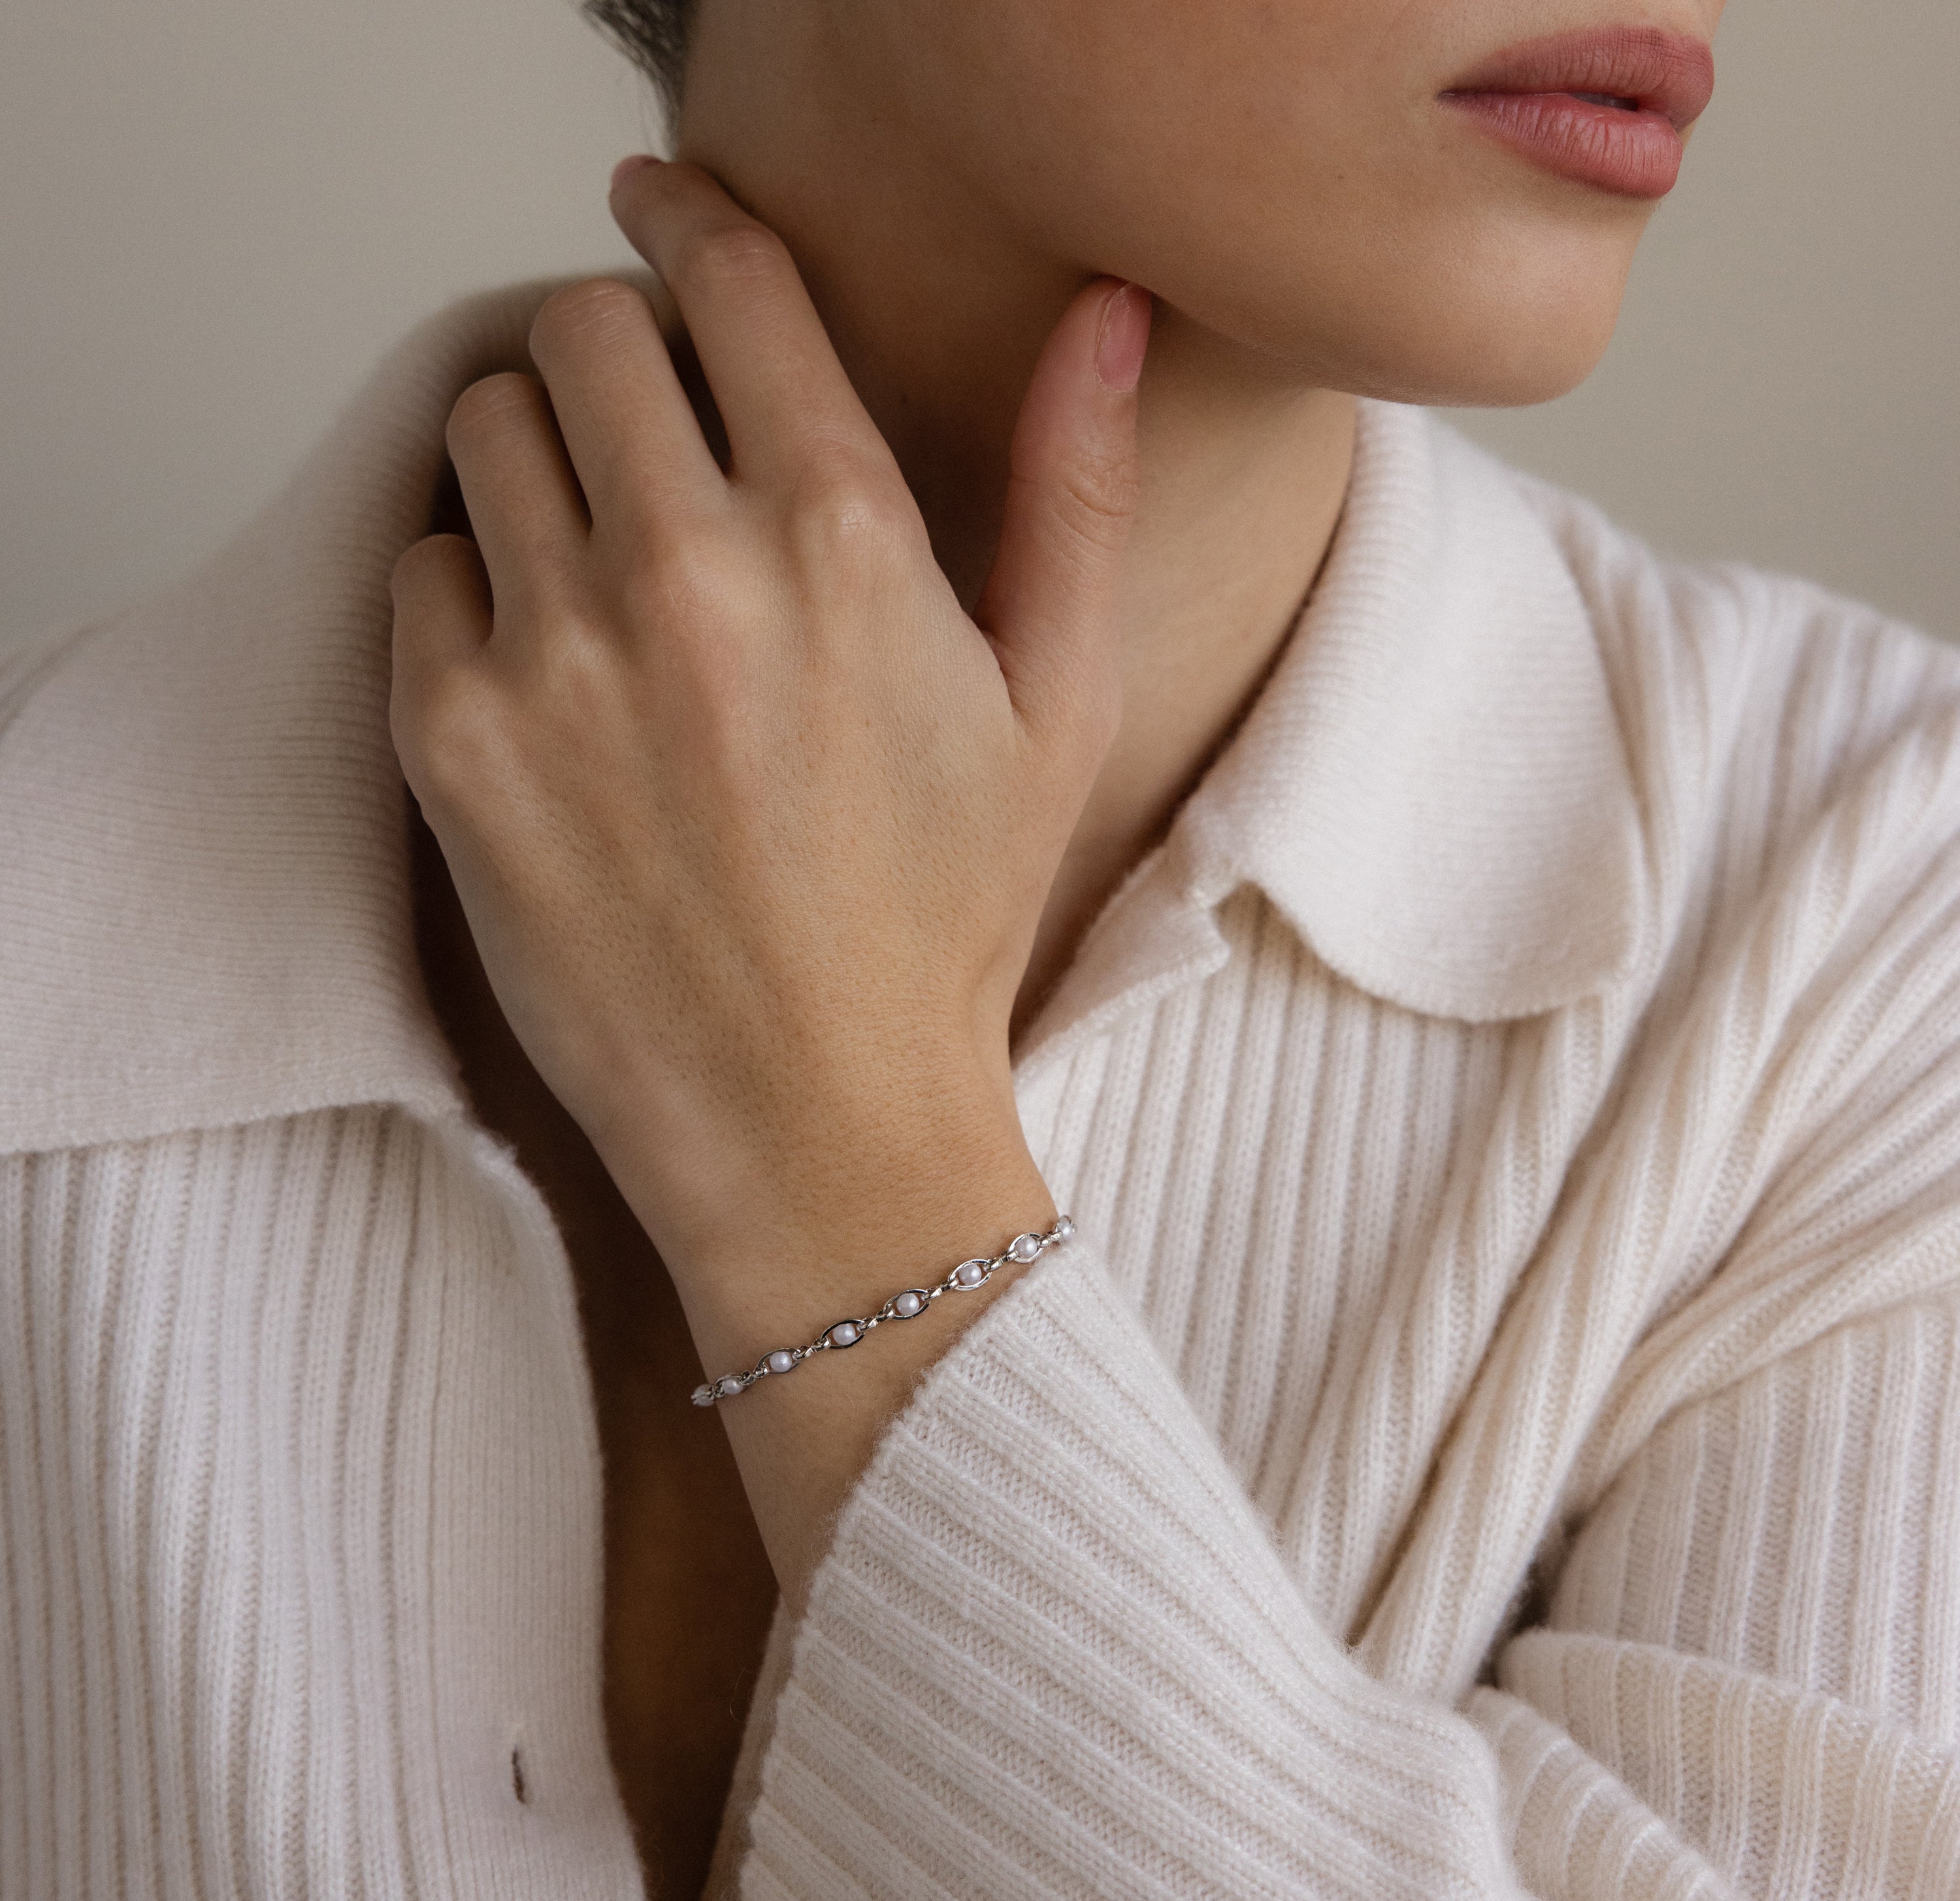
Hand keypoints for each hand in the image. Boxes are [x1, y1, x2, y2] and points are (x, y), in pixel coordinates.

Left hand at [387, 158, 1149, 1294]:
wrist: (815, 1125)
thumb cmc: (942, 928)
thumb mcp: (1053, 710)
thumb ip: (1075, 491)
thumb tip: (1107, 315)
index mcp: (845, 539)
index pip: (728, 279)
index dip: (687, 215)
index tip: (659, 205)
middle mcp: (688, 571)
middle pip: (584, 327)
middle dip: (615, 348)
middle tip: (645, 423)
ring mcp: (557, 656)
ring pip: (485, 425)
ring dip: (536, 454)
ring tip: (598, 555)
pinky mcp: (454, 744)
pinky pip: (417, 567)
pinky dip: (468, 590)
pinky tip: (549, 673)